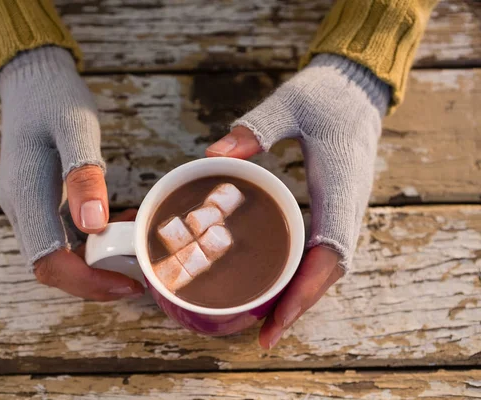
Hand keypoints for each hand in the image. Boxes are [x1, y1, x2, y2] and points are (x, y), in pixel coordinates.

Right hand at [0, 46, 143, 299]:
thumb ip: (83, 175)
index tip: (127, 283)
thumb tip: (95, 227)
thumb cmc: (54, 99)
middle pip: (52, 266)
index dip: (87, 281)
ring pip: (59, 254)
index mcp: (26, 194)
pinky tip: (120, 223)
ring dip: (96, 261)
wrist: (32, 81)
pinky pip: (64, 233)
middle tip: (137, 275)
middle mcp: (22, 208)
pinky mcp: (39, 200)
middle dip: (95, 279)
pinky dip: (94, 239)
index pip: (48, 261)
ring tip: (135, 250)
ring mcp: (28, 206)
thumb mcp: (75, 128)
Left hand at [206, 54, 389, 347]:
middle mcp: (347, 206)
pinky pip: (323, 252)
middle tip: (263, 336)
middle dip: (298, 305)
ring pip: (327, 267)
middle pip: (328, 272)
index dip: (305, 289)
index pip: (329, 251)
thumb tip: (212, 155)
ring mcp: (343, 209)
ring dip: (300, 296)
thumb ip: (255, 128)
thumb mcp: (289, 104)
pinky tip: (278, 286)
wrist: (355, 87)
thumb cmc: (325, 96)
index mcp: (340, 186)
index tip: (278, 318)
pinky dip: (303, 276)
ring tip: (267, 324)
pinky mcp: (334, 207)